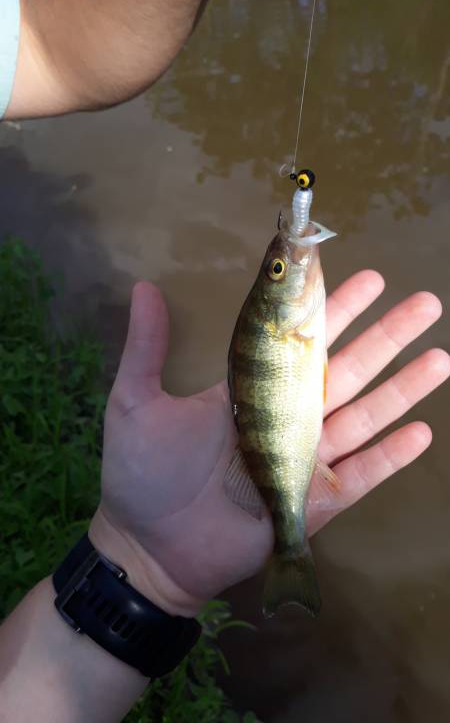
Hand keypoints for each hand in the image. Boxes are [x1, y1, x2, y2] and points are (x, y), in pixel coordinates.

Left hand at [89, 272, 449, 616]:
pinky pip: (362, 474)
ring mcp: (307, 458)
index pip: (303, 339)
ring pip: (366, 414)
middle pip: (348, 368)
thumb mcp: (137, 401)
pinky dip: (392, 455)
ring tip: (440, 355)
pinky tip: (422, 430)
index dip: (337, 308)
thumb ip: (147, 345)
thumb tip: (144, 286)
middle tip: (423, 302)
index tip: (369, 278)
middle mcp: (288, 416)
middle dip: (386, 335)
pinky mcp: (316, 501)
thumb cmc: (142, 475)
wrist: (149, 546)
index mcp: (254, 388)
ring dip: (404, 386)